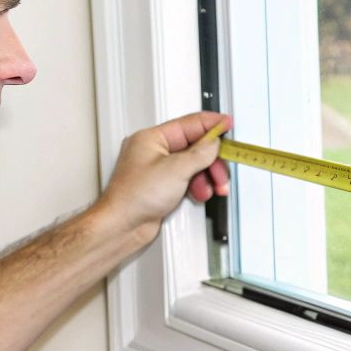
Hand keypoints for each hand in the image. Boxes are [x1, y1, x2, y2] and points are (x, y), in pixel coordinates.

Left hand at [96, 112, 230, 243]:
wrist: (123, 226)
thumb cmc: (134, 197)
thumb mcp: (175, 169)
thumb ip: (200, 153)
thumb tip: (213, 143)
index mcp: (152, 138)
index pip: (189, 124)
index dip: (211, 124)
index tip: (227, 124)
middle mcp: (154, 151)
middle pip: (194, 147)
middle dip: (212, 160)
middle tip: (221, 169)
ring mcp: (159, 170)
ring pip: (193, 165)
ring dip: (207, 176)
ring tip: (212, 187)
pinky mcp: (163, 187)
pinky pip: (188, 179)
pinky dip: (198, 186)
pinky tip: (200, 193)